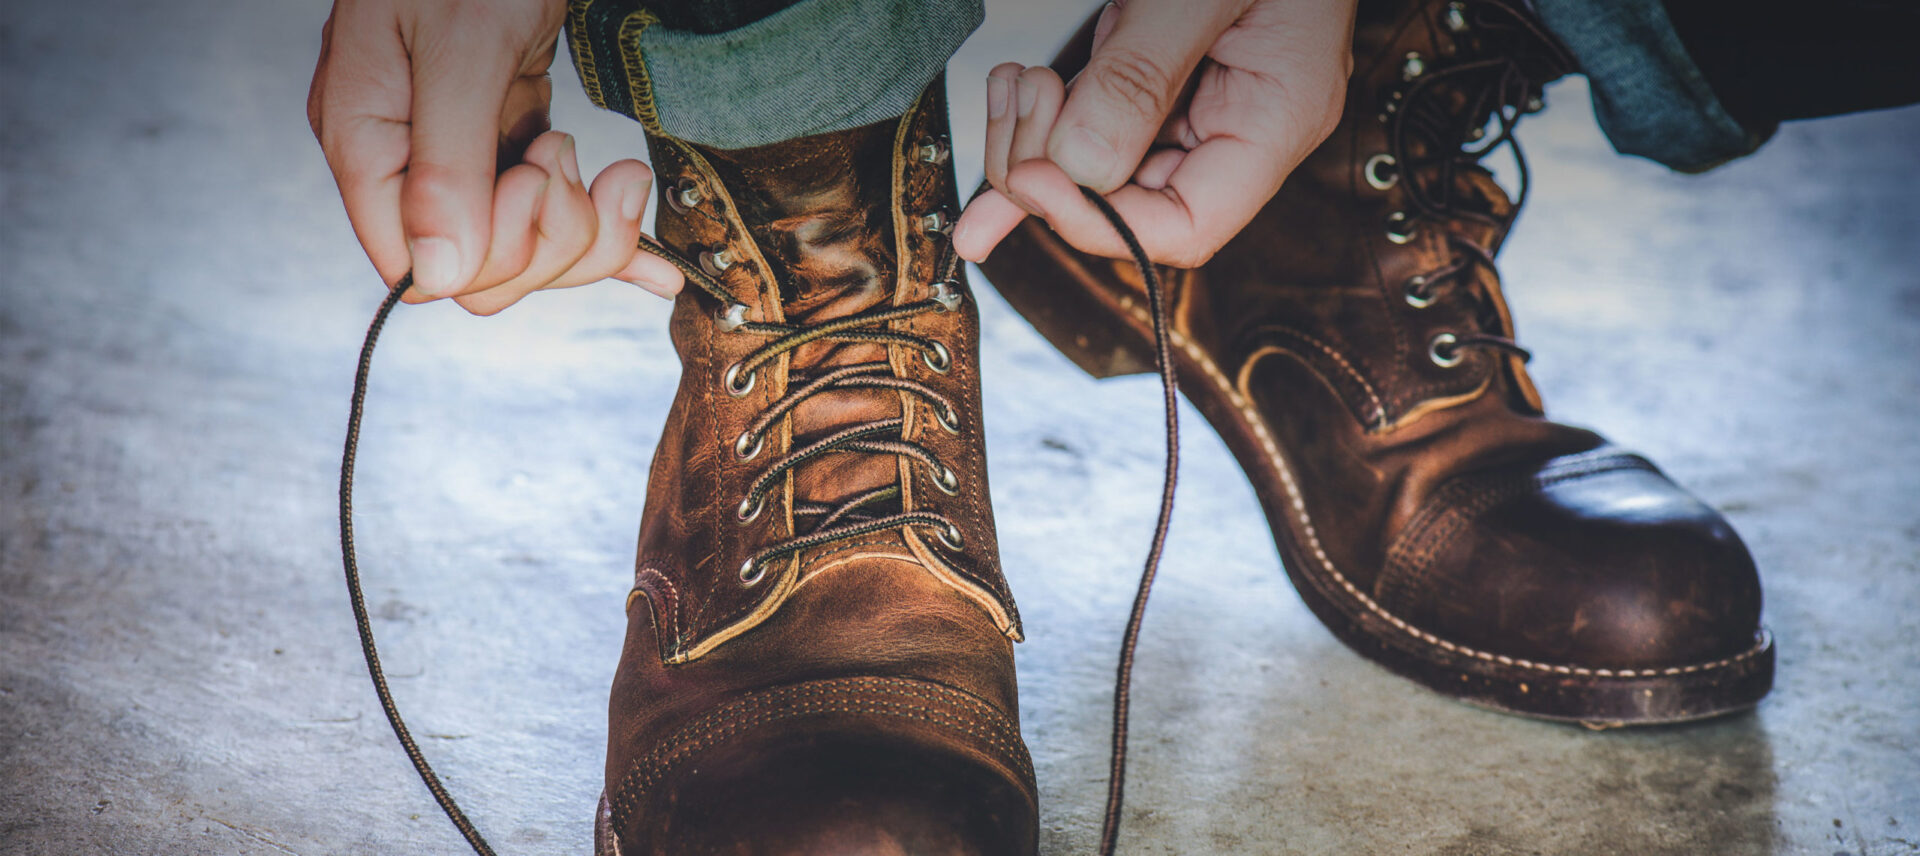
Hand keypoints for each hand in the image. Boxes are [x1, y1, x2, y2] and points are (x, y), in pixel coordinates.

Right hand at [307, 0, 682, 313]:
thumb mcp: (462, 46)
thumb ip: (447, 159)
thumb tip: (435, 272)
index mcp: (366, 136)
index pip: (416, 262)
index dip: (490, 248)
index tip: (538, 174)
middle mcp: (407, 157)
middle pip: (478, 269)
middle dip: (551, 238)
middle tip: (579, 160)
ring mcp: (458, 151)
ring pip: (524, 254)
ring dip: (588, 231)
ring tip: (621, 172)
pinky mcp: (507, 138)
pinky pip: (552, 218)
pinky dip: (607, 238)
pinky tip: (655, 267)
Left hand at [955, 0, 1356, 267]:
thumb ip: (1141, 75)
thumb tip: (1080, 163)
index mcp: (1277, 115)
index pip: (1189, 226)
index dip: (1100, 222)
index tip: (1032, 180)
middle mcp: (1243, 119)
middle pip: (1136, 202)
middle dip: (1056, 169)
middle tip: (1019, 106)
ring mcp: (1205, 95)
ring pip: (1108, 164)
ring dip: (1043, 138)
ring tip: (1019, 84)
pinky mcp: (1167, 68)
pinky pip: (1104, 117)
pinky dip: (1054, 113)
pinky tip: (1021, 93)